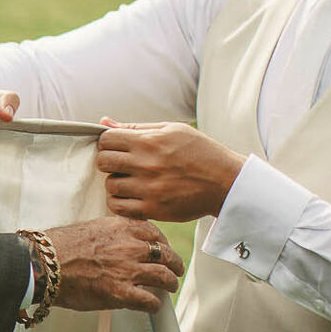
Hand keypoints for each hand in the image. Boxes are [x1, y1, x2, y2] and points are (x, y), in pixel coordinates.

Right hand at [44, 216, 184, 312]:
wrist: (44, 264)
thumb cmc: (59, 246)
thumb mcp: (89, 228)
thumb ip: (109, 233)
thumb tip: (116, 241)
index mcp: (120, 227)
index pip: (153, 232)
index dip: (162, 242)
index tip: (162, 248)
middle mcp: (129, 246)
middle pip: (165, 254)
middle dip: (174, 263)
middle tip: (176, 269)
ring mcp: (128, 270)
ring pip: (164, 277)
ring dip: (170, 283)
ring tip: (171, 287)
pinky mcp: (121, 293)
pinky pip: (150, 301)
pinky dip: (154, 304)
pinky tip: (152, 306)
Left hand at [95, 119, 245, 222]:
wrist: (227, 183)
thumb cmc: (200, 152)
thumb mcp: (172, 130)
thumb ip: (136, 127)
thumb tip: (104, 122)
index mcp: (149, 142)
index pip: (106, 140)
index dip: (108, 143)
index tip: (118, 147)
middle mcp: (146, 165)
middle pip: (103, 162)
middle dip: (109, 162)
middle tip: (123, 165)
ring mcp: (149, 189)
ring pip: (110, 186)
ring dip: (117, 183)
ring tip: (131, 181)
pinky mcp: (154, 209)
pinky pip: (119, 208)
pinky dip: (120, 202)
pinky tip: (132, 196)